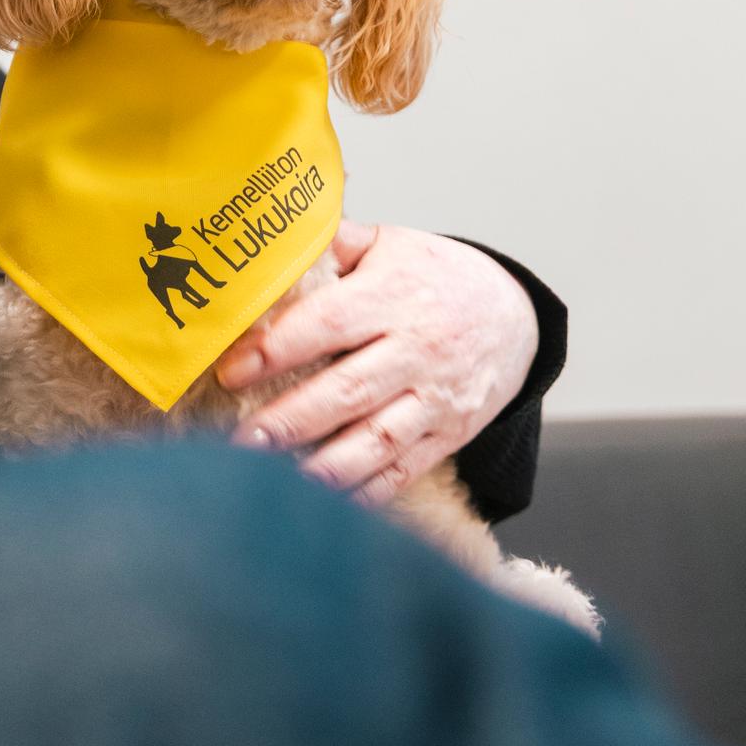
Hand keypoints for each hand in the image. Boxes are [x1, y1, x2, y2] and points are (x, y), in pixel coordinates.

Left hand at [217, 222, 537, 507]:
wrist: (513, 315)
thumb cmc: (433, 277)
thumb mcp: (388, 244)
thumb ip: (331, 244)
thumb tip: (268, 242)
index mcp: (393, 296)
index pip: (328, 322)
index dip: (277, 348)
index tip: (231, 369)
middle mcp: (416, 349)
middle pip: (348, 390)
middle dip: (291, 419)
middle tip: (241, 440)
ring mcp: (436, 397)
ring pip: (377, 439)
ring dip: (325, 466)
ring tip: (276, 481)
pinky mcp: (450, 434)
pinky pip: (405, 469)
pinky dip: (367, 491)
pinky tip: (326, 503)